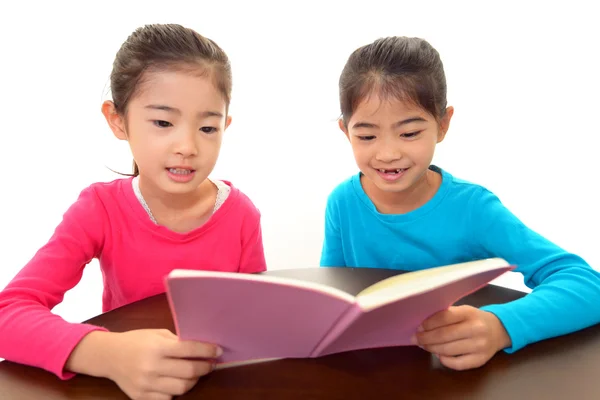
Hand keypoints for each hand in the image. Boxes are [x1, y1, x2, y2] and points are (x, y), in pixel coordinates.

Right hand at [67, 329, 220, 399]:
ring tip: (195, 373)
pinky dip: (176, 390)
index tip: (218, 351)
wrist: (109, 356)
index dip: (207, 351)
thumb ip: (177, 341)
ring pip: (181, 388)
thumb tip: (202, 347)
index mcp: (157, 347)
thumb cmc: (137, 341)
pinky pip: (168, 398)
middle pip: (189, 372)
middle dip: (205, 368)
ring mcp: (146, 384)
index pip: (189, 350)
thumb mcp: (157, 334)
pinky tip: (176, 382)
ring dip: (193, 381)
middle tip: (210, 364)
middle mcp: (152, 367)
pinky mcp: (141, 397)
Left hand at [412, 305, 510, 369]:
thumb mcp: (463, 310)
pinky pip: (458, 364)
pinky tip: (439, 355)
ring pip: (448, 350)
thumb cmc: (474, 319)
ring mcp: (480, 346)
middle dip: (426, 338)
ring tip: (424, 346)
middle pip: (444, 335)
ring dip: (432, 349)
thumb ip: (446, 315)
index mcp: (469, 313)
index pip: (444, 317)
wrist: (499, 330)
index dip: (428, 323)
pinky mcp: (481, 360)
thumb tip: (422, 325)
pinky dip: (445, 360)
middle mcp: (476, 329)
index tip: (418, 327)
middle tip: (415, 339)